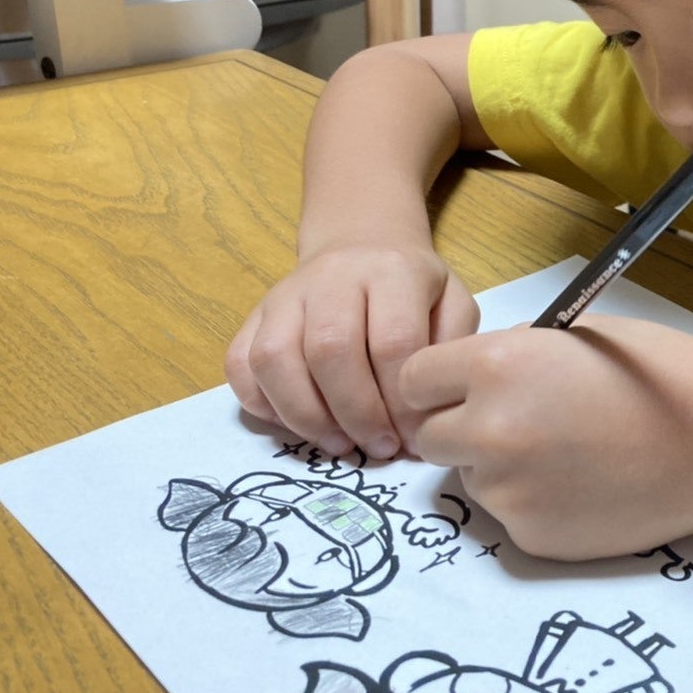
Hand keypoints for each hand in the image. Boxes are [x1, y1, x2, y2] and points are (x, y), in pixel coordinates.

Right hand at [226, 242, 479, 458]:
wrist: (361, 244)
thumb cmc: (413, 288)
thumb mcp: (452, 304)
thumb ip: (447, 352)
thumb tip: (426, 419)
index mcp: (391, 271)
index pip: (392, 341)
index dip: (400, 402)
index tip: (411, 440)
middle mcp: (332, 277)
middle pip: (330, 349)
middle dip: (355, 413)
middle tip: (378, 448)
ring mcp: (284, 295)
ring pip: (275, 358)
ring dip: (306, 415)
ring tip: (340, 444)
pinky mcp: (253, 315)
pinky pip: (241, 364)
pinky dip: (262, 405)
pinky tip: (299, 425)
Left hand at [401, 315, 692, 559]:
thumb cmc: (655, 373)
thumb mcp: (573, 335)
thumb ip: (511, 355)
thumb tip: (472, 380)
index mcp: (495, 366)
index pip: (413, 379)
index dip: (438, 382)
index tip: (461, 387)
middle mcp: (489, 431)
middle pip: (431, 437)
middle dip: (461, 427)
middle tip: (516, 421)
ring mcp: (508, 491)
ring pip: (472, 479)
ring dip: (498, 467)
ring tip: (566, 453)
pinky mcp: (531, 536)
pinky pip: (510, 514)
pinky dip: (534, 501)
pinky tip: (583, 483)